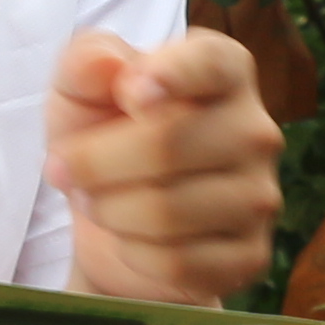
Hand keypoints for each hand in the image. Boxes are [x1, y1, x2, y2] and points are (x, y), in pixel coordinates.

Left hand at [46, 27, 282, 303]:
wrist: (116, 221)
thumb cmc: (106, 138)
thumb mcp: (80, 93)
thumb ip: (85, 62)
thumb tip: (108, 65)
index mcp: (224, 71)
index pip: (210, 63)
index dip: (170, 75)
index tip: (130, 94)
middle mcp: (256, 130)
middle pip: (167, 145)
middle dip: (95, 164)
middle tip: (64, 170)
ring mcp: (260, 197)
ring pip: (168, 211)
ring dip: (108, 211)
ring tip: (95, 202)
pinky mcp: (250, 255)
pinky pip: (178, 262)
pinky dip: (133, 254)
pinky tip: (130, 240)